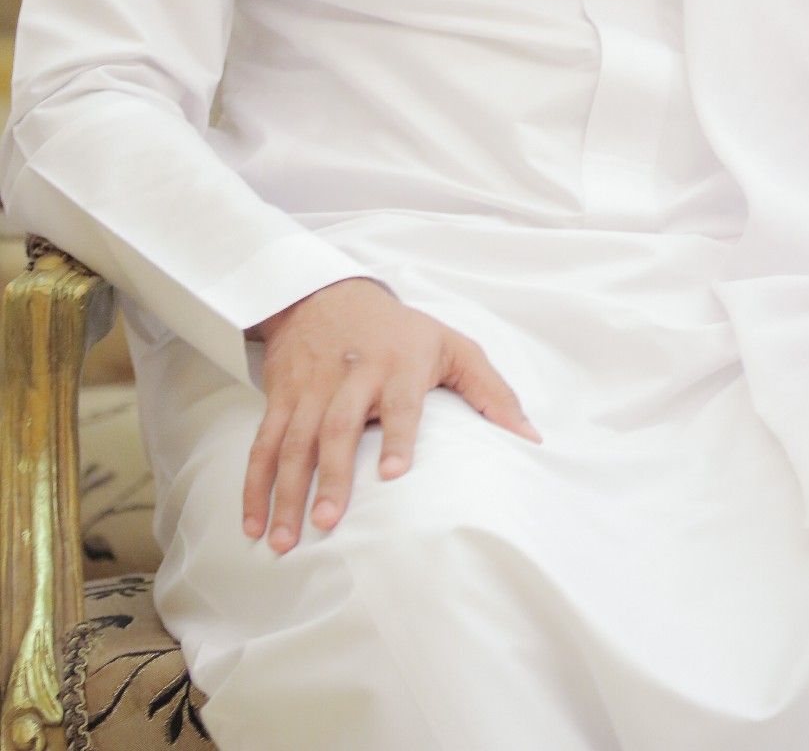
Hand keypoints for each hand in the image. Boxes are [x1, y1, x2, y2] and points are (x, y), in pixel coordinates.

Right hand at [242, 277, 541, 555]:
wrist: (327, 294)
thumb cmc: (401, 332)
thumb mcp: (452, 346)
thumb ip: (492, 391)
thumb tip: (530, 438)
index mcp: (399, 363)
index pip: (400, 400)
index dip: (397, 435)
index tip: (393, 474)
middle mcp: (352, 375)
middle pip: (337, 426)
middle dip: (330, 474)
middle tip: (328, 521)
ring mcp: (312, 387)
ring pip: (294, 440)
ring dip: (286, 491)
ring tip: (283, 539)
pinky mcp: (282, 396)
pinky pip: (264, 443)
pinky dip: (254, 484)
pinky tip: (253, 523)